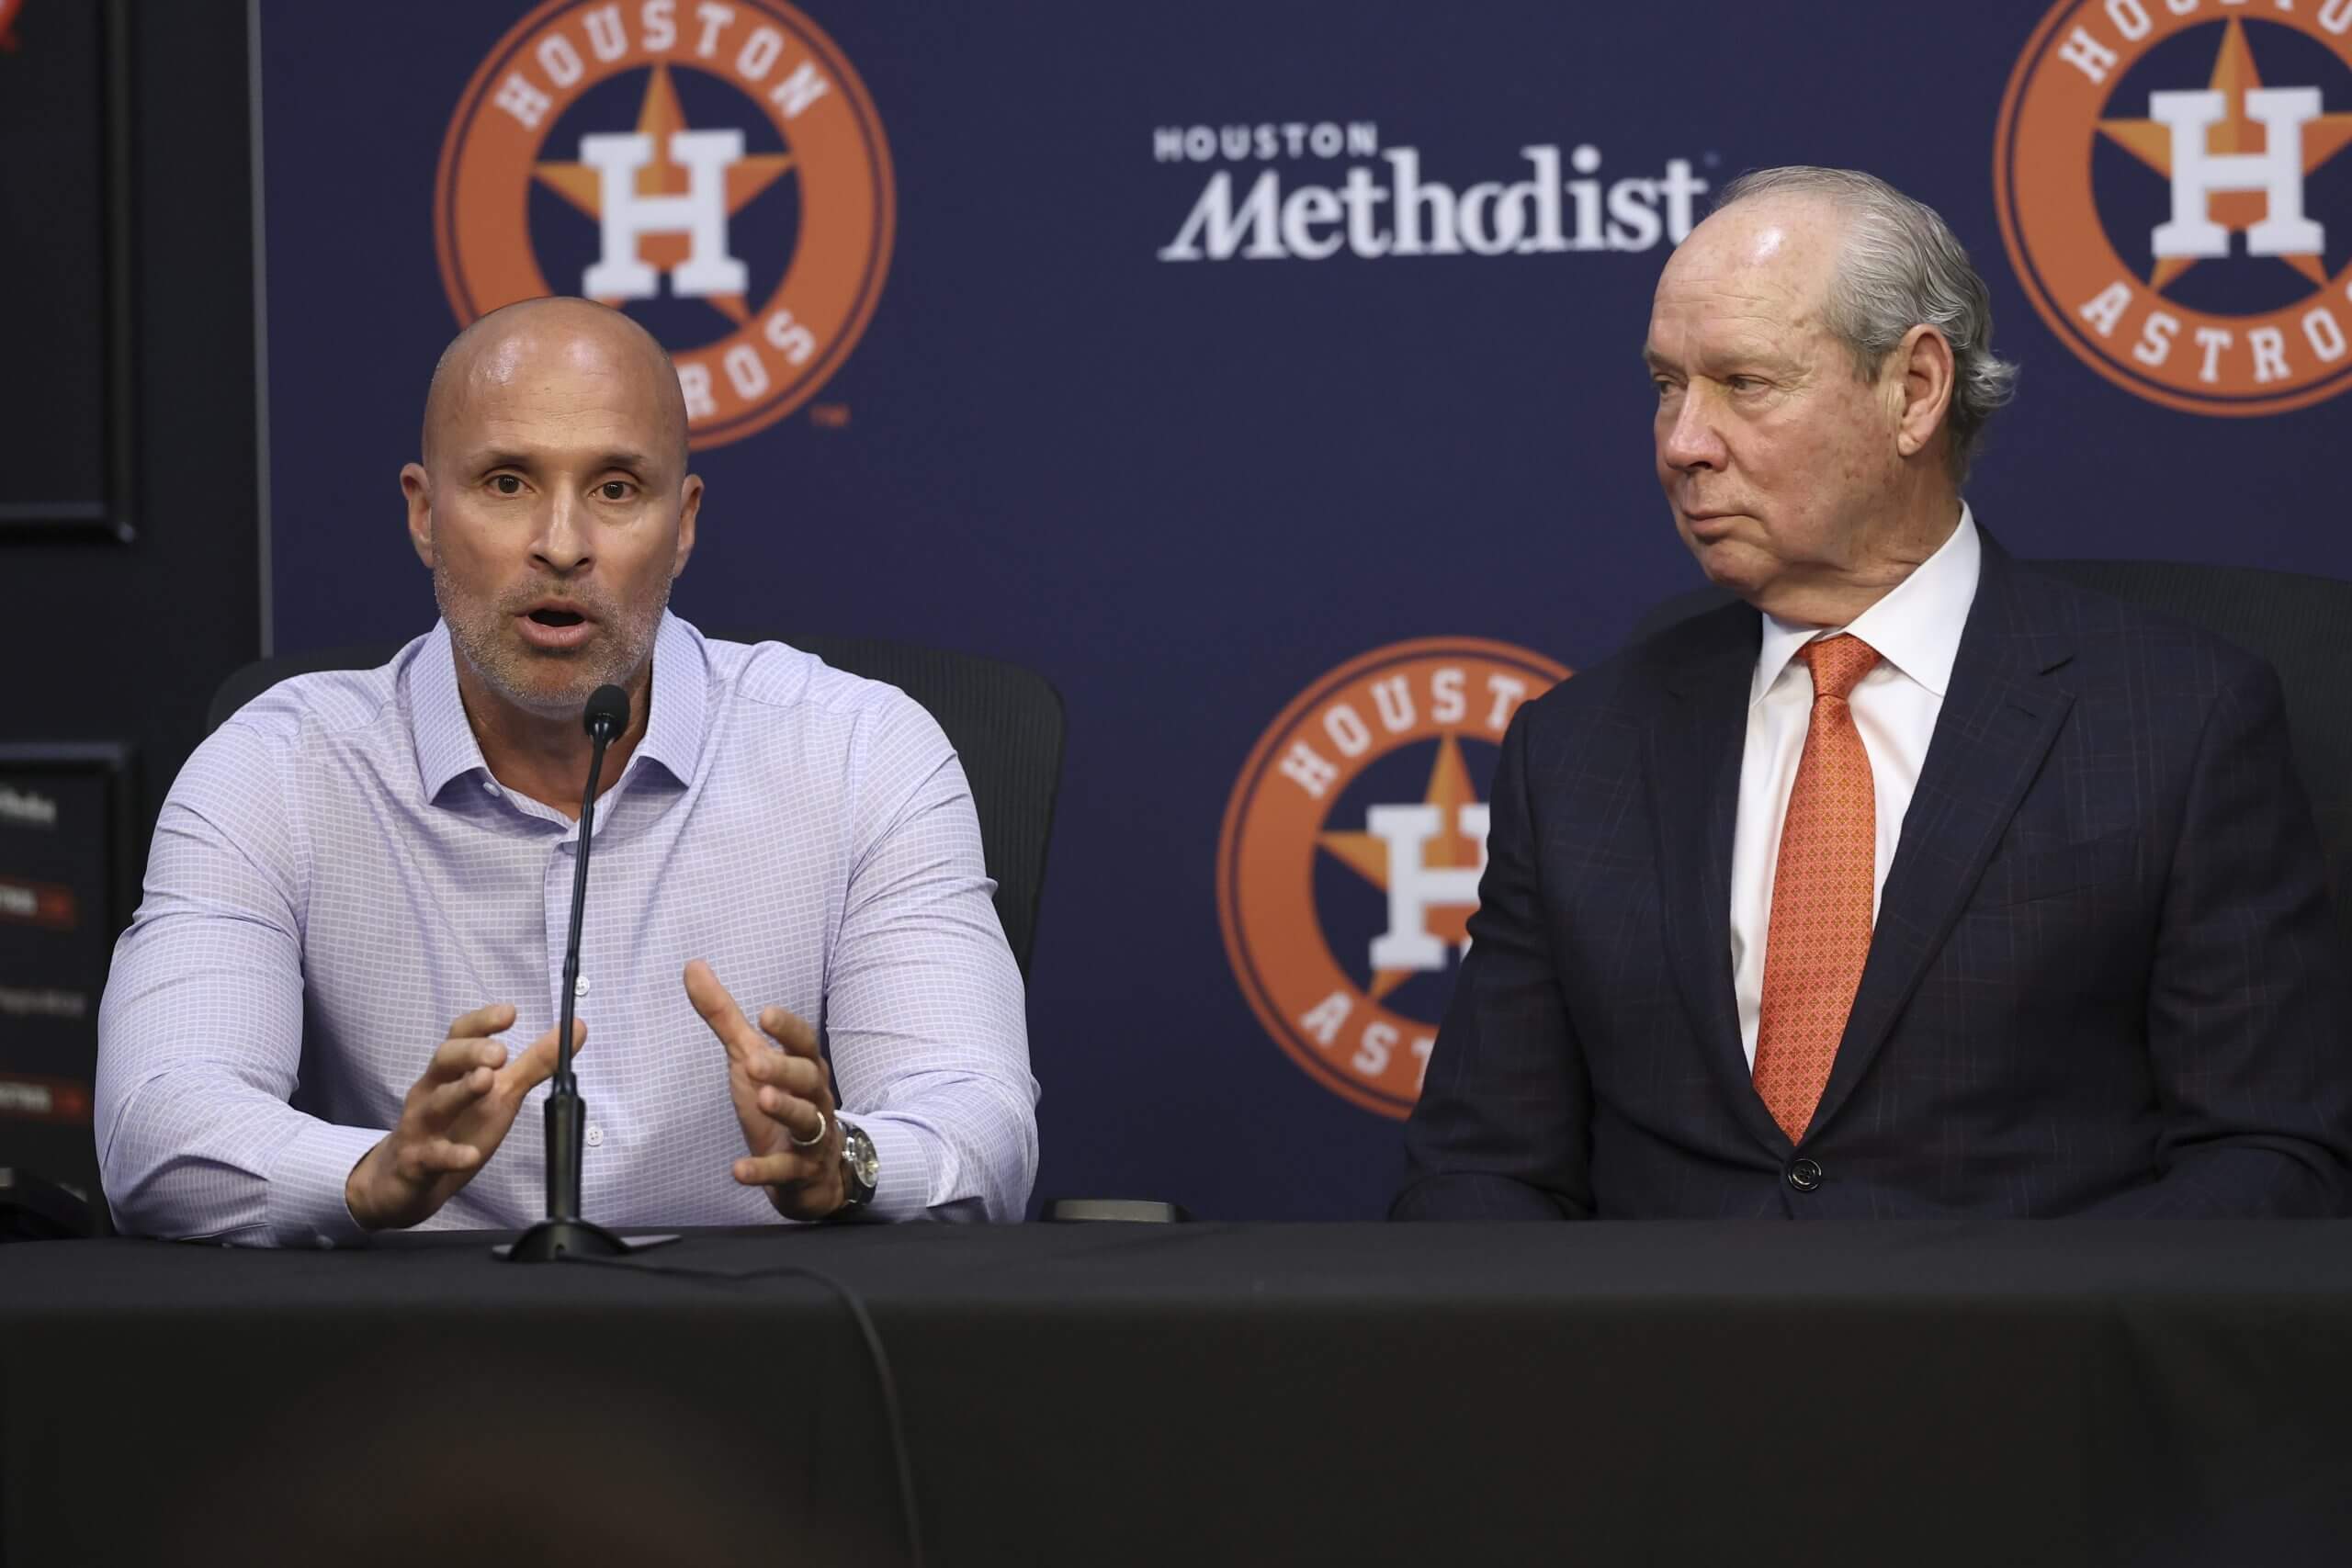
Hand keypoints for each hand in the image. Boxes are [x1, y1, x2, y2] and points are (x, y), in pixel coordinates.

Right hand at [343, 1004, 584, 1231]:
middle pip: (443, 1061)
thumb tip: (577, 1027)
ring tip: (486, 1081)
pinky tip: (471, 1155)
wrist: (406, 1179)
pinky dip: (451, 1155)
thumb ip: (536, 1062)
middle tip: (500, 1053)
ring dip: (460, 1091)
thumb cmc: (457, 1125)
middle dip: (470, 1052)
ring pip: (435, 1104)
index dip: (482, 1022)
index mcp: (451, 1071)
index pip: (460, 1036)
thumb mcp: (500, 1092)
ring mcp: (421, 1127)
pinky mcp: (417, 1163)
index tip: (510, 1013)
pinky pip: (431, 1157)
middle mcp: (431, 1091)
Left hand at [683, 958, 843, 1219]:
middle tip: (755, 1063)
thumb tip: (692, 966)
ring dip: (785, 1111)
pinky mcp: (800, 1171)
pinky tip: (739, 1170)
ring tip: (762, 1102)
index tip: (765, 1014)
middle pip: (807, 1080)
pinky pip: (785, 1170)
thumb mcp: (748, 1059)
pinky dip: (764, 1171)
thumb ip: (724, 1017)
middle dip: (784, 1070)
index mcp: (804, 1067)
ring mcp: (811, 1137)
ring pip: (805, 1121)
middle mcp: (814, 1098)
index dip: (787, 1029)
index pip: (803, 1042)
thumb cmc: (777, 1101)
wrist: (810, 1171)